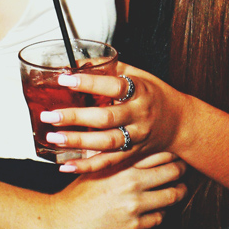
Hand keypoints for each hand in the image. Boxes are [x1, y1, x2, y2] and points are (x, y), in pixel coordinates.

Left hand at [39, 64, 188, 172]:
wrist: (180, 123)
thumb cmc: (154, 94)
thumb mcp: (138, 75)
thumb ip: (109, 68)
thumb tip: (77, 62)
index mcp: (140, 91)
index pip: (114, 86)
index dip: (89, 82)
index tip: (64, 79)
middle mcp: (139, 115)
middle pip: (106, 118)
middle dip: (75, 117)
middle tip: (49, 115)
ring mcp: (137, 137)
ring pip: (106, 142)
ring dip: (77, 141)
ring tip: (52, 137)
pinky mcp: (133, 154)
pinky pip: (108, 163)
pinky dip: (87, 166)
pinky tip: (65, 165)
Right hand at [51, 152, 186, 228]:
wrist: (62, 220)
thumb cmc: (77, 192)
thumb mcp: (94, 165)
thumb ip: (114, 154)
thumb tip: (129, 140)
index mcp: (121, 163)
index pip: (159, 151)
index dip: (171, 151)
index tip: (173, 152)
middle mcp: (131, 181)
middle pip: (172, 170)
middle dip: (180, 169)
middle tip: (181, 169)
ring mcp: (135, 204)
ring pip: (172, 195)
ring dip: (178, 192)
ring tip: (178, 189)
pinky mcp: (134, 225)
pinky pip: (161, 217)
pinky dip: (161, 213)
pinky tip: (157, 209)